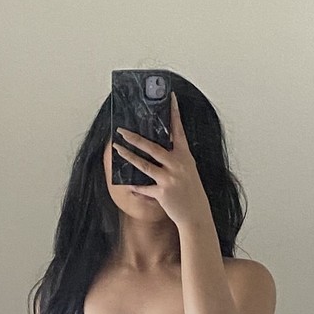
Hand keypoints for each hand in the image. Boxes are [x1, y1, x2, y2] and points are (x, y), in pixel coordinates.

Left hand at [112, 92, 210, 228]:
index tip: (170, 97)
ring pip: (144, 165)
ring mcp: (170, 179)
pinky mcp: (162, 193)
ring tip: (117, 148)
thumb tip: (160, 146)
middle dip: (135, 138)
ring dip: (128, 156)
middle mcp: (178, 165)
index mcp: (186, 157)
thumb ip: (177, 157)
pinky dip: (136, 186)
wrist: (196, 215)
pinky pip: (144, 187)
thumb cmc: (192, 192)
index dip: (174, 113)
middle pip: (153, 147)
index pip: (179, 130)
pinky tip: (128, 183)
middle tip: (122, 130)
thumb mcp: (188, 170)